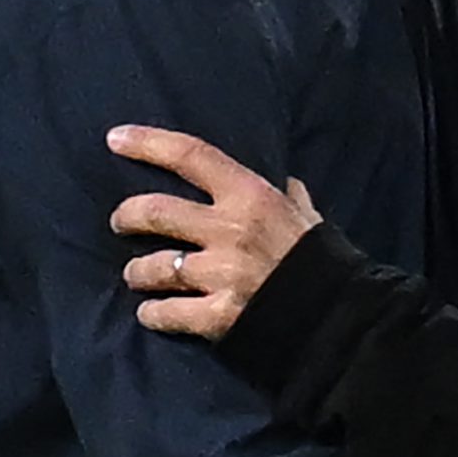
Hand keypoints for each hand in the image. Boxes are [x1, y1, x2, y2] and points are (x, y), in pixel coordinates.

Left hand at [106, 126, 321, 339]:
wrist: (341, 317)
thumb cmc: (325, 261)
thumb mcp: (307, 217)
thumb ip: (290, 198)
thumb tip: (286, 182)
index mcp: (251, 196)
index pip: (190, 156)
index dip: (148, 144)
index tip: (116, 139)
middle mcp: (228, 231)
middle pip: (154, 211)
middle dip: (127, 216)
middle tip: (120, 222)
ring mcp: (219, 275)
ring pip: (153, 266)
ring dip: (136, 272)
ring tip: (135, 275)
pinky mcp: (217, 316)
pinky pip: (167, 313)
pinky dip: (153, 313)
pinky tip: (150, 313)